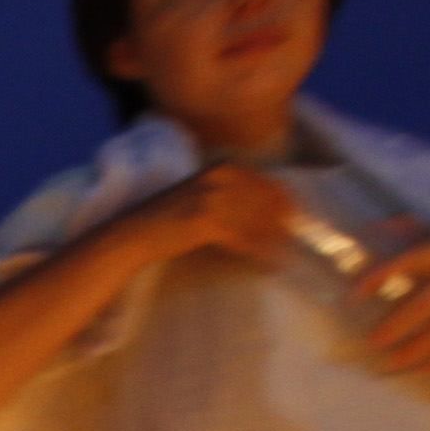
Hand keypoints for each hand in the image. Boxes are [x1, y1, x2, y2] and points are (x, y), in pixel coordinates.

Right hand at [134, 161, 293, 267]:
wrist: (133, 234)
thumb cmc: (168, 221)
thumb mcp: (201, 197)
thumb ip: (229, 197)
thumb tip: (262, 211)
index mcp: (221, 168)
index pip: (265, 182)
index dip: (283, 202)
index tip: (296, 218)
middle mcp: (219, 177)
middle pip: (263, 200)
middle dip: (281, 222)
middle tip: (294, 241)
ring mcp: (211, 197)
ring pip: (255, 219)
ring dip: (272, 239)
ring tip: (282, 255)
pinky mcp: (203, 219)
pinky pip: (241, 236)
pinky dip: (257, 250)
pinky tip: (267, 262)